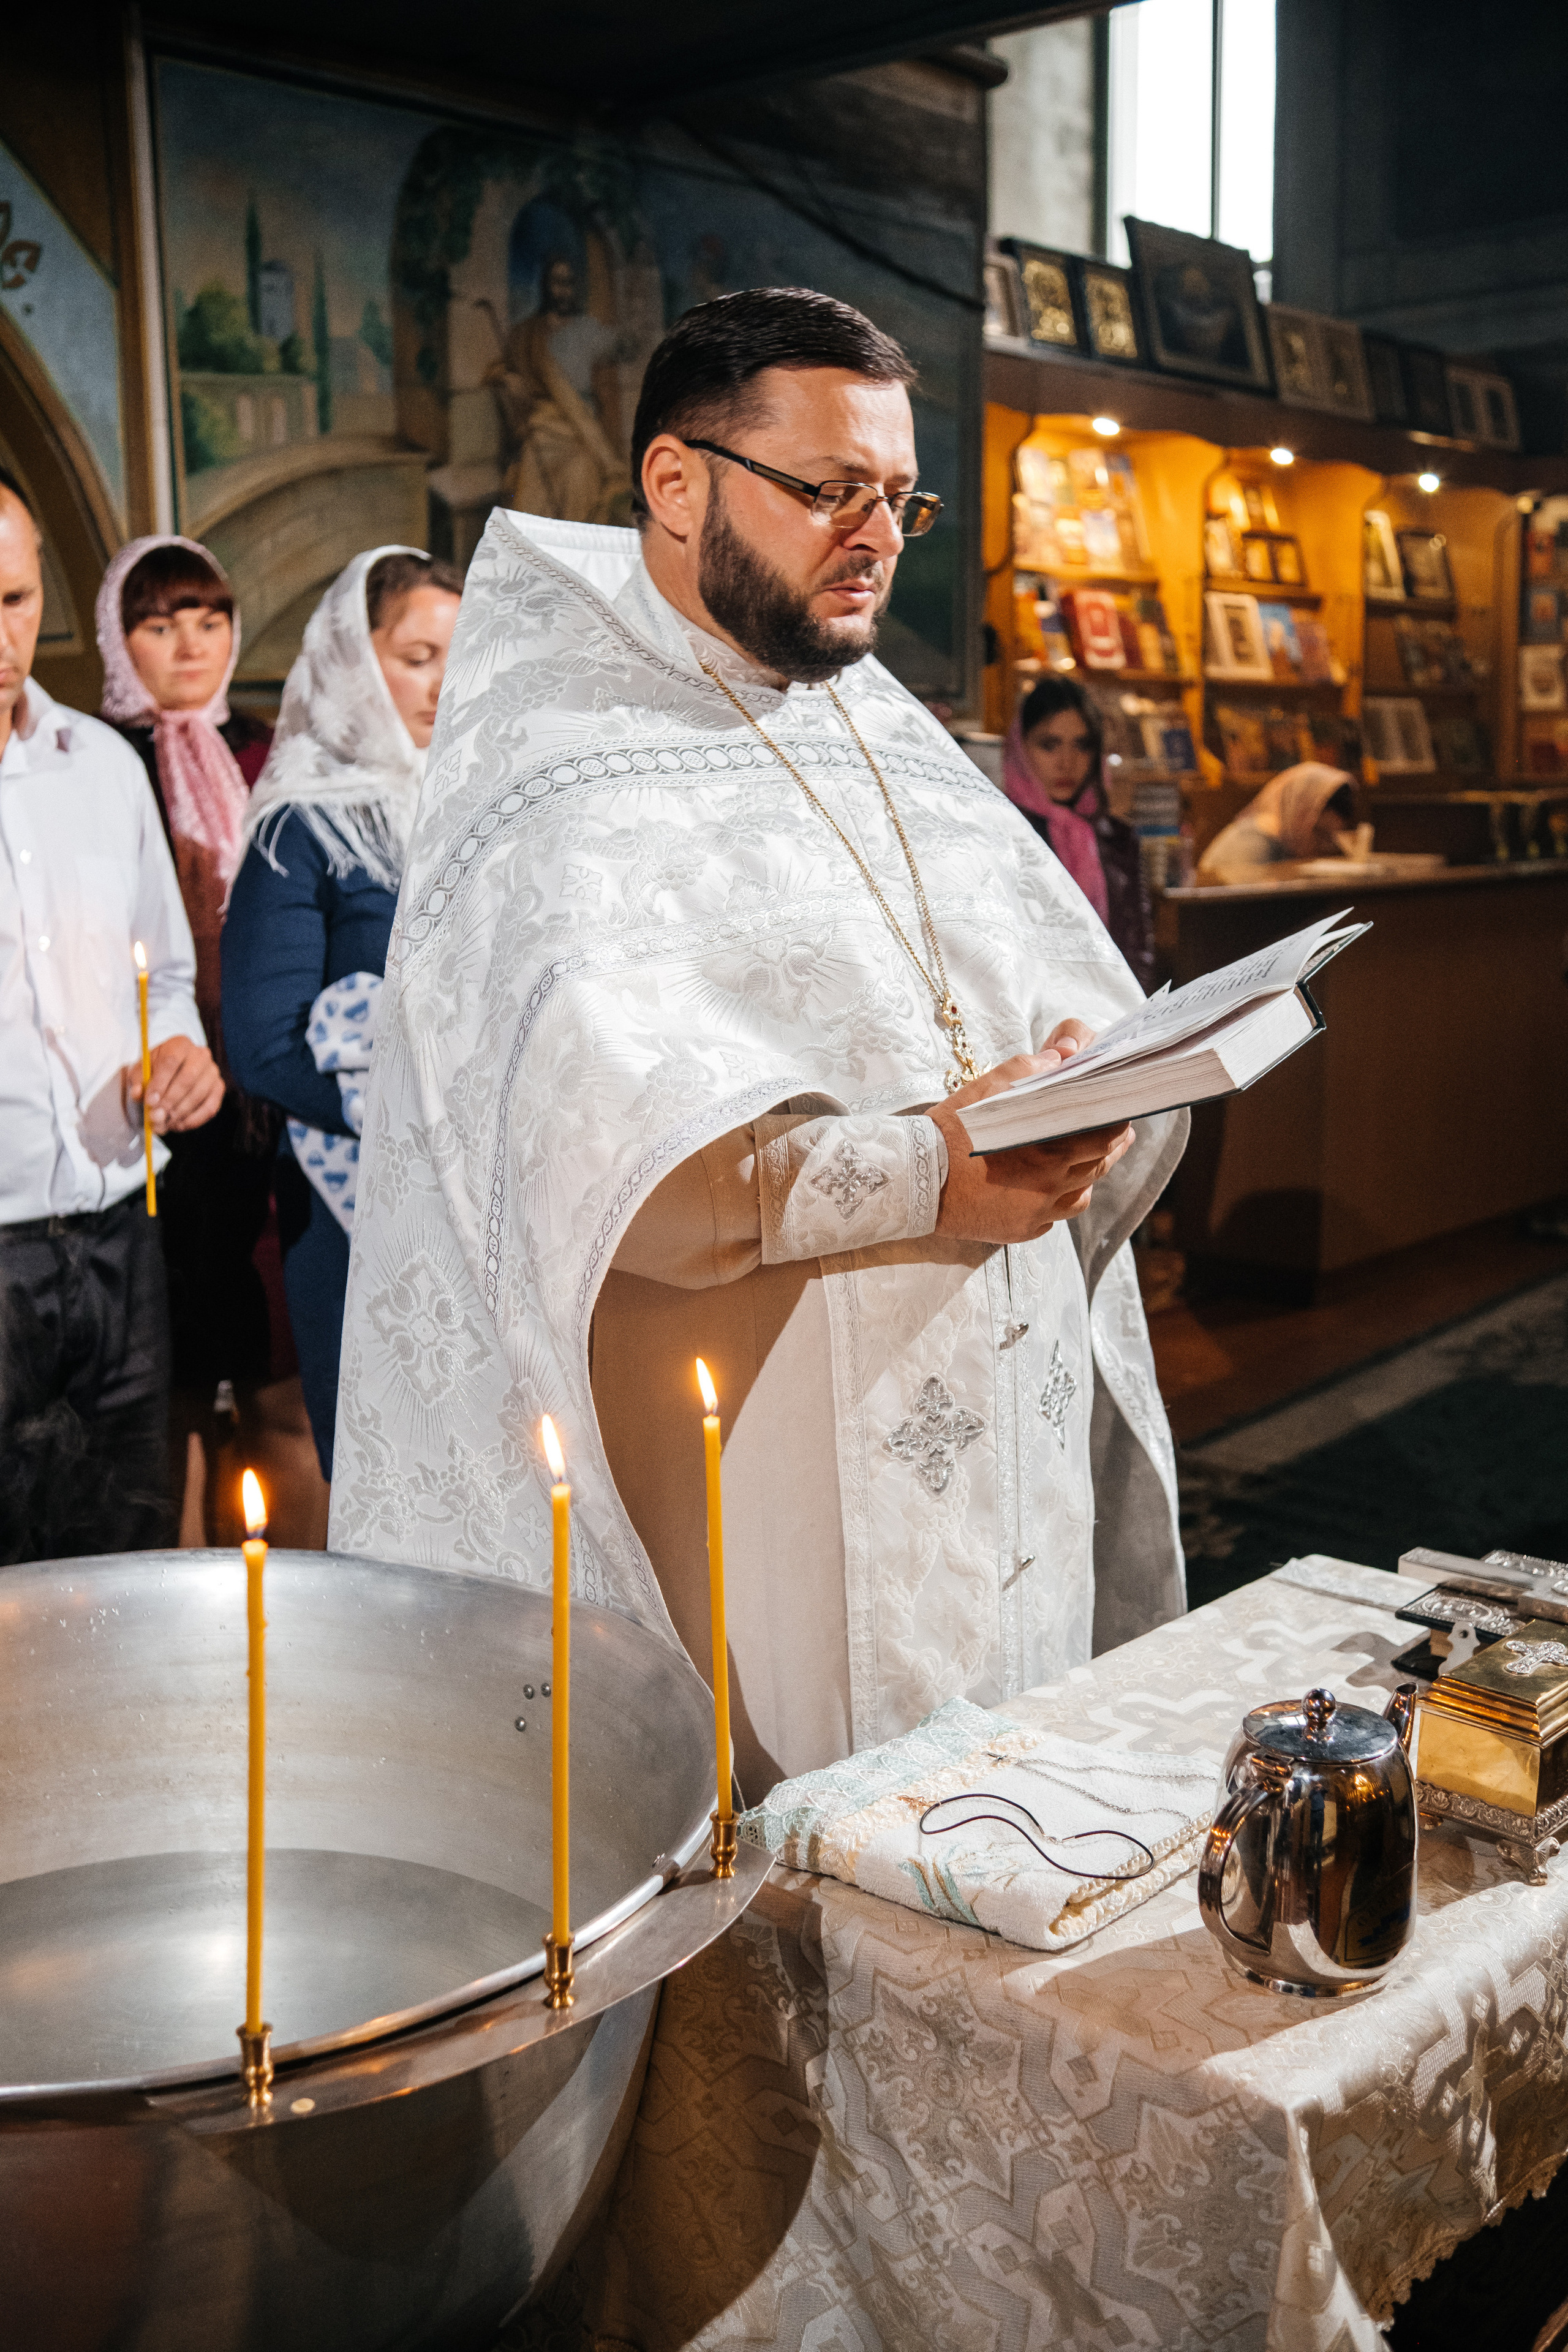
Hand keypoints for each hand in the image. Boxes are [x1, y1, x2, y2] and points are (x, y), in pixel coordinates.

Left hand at [123, 1035, 223, 1132]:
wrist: (171, 1074)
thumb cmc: (154, 1071)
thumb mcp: (141, 1071)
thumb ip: (137, 1081)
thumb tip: (137, 1094)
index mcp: (179, 1044)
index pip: (171, 1061)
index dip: (160, 1082)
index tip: (150, 1101)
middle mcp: (200, 1054)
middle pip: (188, 1078)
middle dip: (171, 1100)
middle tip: (157, 1116)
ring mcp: (213, 1072)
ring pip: (199, 1094)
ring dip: (180, 1112)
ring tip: (164, 1123)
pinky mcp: (219, 1088)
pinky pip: (210, 1107)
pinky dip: (193, 1120)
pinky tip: (177, 1125)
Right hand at [929, 1020, 1132, 1244]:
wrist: (911, 1183)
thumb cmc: (947, 1134)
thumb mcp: (985, 1092)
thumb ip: (1026, 1071)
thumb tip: (1058, 1057)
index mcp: (1049, 1152)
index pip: (1104, 1136)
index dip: (1116, 1122)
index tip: (1120, 1111)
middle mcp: (1050, 1188)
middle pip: (1098, 1166)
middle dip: (1111, 1146)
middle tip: (1119, 1131)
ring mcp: (1036, 1214)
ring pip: (1080, 1196)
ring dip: (1087, 1176)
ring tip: (1086, 1159)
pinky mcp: (1020, 1231)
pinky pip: (1052, 1218)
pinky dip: (1056, 1202)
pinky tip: (1047, 1188)